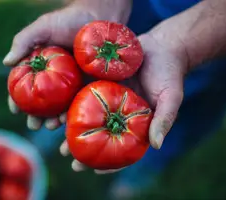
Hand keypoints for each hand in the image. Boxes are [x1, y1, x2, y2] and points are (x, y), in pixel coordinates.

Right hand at [4, 1, 131, 130]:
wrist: (102, 18)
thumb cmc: (70, 19)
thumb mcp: (43, 27)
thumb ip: (24, 41)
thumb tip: (6, 63)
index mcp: (43, 66)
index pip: (27, 85)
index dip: (18, 99)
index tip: (15, 110)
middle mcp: (56, 77)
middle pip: (43, 101)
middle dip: (36, 116)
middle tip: (34, 125)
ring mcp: (74, 84)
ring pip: (61, 107)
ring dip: (54, 119)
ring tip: (50, 126)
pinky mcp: (91, 86)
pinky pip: (81, 103)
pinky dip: (74, 113)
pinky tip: (69, 120)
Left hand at [59, 29, 187, 173]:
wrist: (162, 46)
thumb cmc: (170, 74)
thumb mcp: (171, 98)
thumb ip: (164, 120)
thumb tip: (156, 146)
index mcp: (134, 122)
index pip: (121, 147)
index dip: (109, 162)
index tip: (94, 170)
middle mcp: (118, 112)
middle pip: (98, 134)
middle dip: (82, 147)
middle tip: (67, 156)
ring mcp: (107, 97)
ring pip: (86, 115)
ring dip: (70, 125)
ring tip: (54, 133)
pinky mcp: (98, 80)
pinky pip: (82, 92)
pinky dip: (70, 101)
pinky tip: (58, 109)